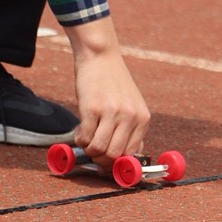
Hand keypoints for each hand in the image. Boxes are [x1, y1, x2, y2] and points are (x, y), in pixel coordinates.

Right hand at [65, 18, 149, 168]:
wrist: (100, 57)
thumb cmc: (114, 83)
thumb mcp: (131, 105)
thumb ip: (131, 129)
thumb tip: (128, 156)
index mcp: (142, 118)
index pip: (131, 154)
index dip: (117, 163)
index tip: (107, 163)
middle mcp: (130, 116)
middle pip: (114, 155)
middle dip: (101, 160)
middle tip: (93, 153)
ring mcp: (111, 112)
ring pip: (98, 149)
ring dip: (88, 149)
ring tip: (86, 139)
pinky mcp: (92, 108)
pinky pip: (84, 137)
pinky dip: (79, 139)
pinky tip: (80, 130)